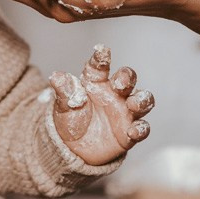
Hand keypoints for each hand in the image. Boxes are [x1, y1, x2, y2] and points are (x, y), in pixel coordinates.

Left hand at [50, 45, 153, 164]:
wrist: (73, 148)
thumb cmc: (70, 120)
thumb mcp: (63, 105)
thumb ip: (64, 91)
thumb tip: (56, 76)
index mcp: (96, 82)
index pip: (100, 66)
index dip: (102, 57)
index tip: (101, 50)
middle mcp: (114, 94)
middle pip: (128, 79)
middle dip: (127, 77)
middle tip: (119, 84)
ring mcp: (125, 112)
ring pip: (142, 100)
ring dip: (142, 100)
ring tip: (133, 104)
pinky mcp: (129, 132)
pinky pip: (142, 128)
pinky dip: (141, 129)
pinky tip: (133, 131)